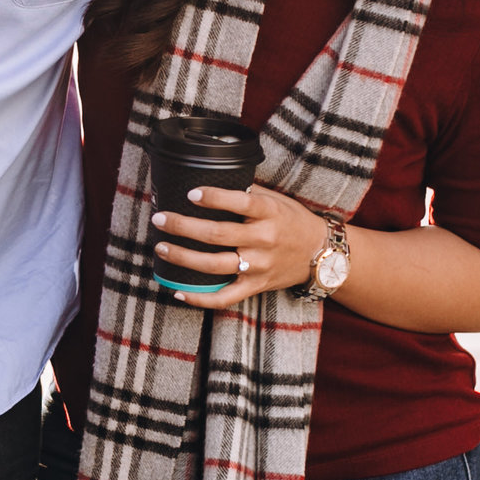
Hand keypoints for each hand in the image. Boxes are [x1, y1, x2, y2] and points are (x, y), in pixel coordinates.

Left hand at [149, 185, 331, 310]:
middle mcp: (264, 240)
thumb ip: (248, 193)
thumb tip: (210, 180)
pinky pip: (225, 297)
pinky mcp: (256, 287)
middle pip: (218, 234)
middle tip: (159, 219)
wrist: (320, 254)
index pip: (241, 203)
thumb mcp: (276, 200)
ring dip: (184, 258)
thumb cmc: (292, 221)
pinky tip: (177, 292)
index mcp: (269, 213)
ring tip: (161, 248)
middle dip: (184, 227)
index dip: (214, 198)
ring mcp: (259, 266)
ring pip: (215, 265)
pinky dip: (200, 298)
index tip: (190, 193)